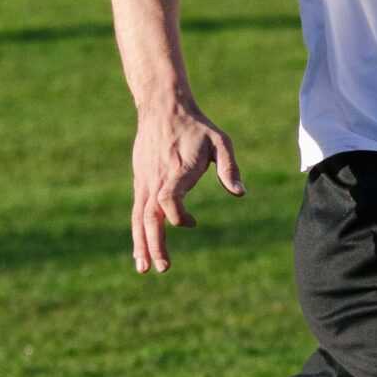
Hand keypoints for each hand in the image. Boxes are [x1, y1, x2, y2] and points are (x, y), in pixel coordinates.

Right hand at [131, 101, 243, 272]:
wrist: (162, 108)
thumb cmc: (196, 126)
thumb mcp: (220, 141)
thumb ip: (229, 167)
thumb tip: (240, 193)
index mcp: (176, 170)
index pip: (169, 198)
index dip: (178, 215)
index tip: (194, 223)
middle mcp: (156, 179)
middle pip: (150, 216)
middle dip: (155, 243)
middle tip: (164, 268)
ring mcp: (145, 181)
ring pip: (139, 217)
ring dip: (142, 243)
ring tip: (144, 269)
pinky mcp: (141, 182)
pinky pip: (137, 211)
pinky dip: (138, 231)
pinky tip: (142, 250)